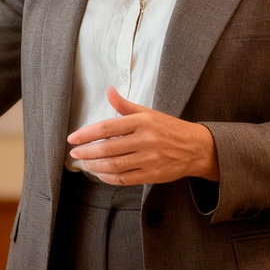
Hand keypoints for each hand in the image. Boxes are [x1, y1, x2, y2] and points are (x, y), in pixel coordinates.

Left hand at [67, 87, 217, 186]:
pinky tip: (100, 174)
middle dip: (87, 152)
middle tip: (74, 153)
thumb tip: (109, 90)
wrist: (196, 148)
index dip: (86, 134)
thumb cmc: (168, 128)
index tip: (72, 138)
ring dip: (95, 166)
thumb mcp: (148, 112)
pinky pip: (125, 179)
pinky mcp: (153, 174)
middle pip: (108, 148)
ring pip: (114, 165)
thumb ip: (124, 105)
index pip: (107, 128)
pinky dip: (109, 178)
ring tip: (85, 163)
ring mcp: (149, 158)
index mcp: (142, 121)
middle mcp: (145, 139)